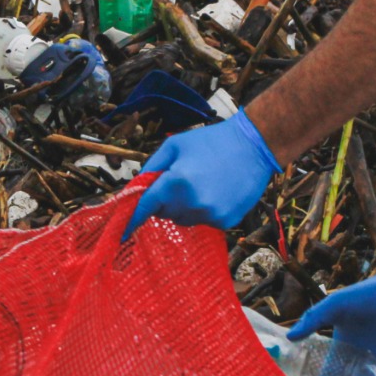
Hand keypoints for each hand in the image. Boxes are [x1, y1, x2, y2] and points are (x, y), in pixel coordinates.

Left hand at [123, 111, 280, 240]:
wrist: (254, 146)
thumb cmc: (211, 142)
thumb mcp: (174, 145)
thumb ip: (151, 168)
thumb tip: (135, 189)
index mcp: (175, 182)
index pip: (146, 207)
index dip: (132, 218)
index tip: (121, 233)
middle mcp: (191, 203)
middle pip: (164, 214)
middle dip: (166, 201)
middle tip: (180, 181)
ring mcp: (210, 215)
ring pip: (184, 220)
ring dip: (185, 207)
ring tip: (201, 184)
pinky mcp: (226, 222)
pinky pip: (204, 221)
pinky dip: (204, 210)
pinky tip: (216, 192)